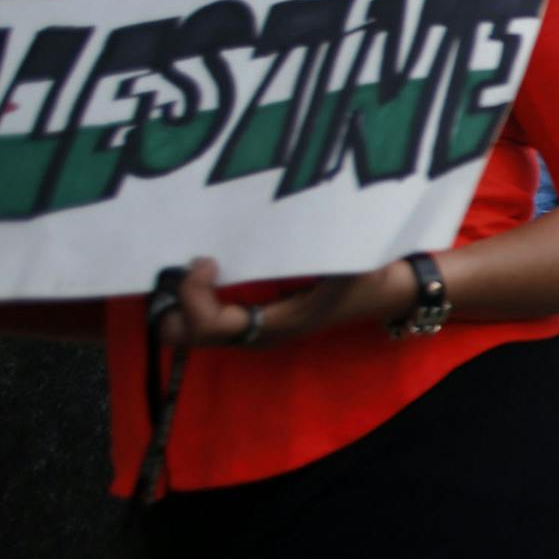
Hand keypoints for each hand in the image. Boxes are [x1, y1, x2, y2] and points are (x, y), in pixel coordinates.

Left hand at [153, 256, 400, 349]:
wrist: (383, 293)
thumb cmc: (368, 280)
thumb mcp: (357, 265)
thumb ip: (334, 253)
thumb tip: (310, 223)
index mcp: (274, 324)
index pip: (209, 324)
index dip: (194, 293)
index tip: (207, 259)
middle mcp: (255, 332)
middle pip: (184, 335)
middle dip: (175, 303)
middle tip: (190, 266)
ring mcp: (249, 328)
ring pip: (186, 330)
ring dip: (178, 300)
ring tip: (190, 266)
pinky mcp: (248, 318)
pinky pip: (201, 316)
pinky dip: (190, 296)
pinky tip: (201, 267)